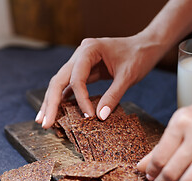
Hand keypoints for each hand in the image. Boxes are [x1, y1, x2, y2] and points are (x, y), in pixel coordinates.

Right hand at [35, 35, 162, 127]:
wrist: (146, 46)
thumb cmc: (139, 56)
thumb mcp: (128, 76)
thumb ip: (113, 96)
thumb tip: (100, 117)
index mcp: (89, 49)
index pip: (77, 78)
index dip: (81, 99)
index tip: (90, 116)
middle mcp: (80, 54)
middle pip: (59, 79)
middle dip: (51, 103)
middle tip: (45, 123)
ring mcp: (80, 62)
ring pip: (61, 83)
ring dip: (53, 102)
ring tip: (44, 120)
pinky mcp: (86, 70)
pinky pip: (71, 85)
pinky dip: (64, 98)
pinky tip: (58, 111)